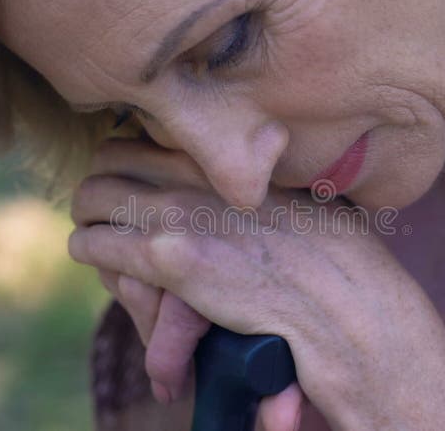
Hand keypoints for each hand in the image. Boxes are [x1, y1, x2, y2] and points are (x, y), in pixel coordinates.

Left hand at [69, 138, 444, 429]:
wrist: (353, 312)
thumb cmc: (342, 265)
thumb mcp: (308, 202)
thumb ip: (271, 180)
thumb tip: (256, 170)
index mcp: (236, 157)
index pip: (151, 132)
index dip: (131, 155)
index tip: (131, 177)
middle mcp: (205, 173)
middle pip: (112, 155)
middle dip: (102, 181)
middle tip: (107, 207)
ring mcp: (185, 212)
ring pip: (93, 195)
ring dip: (90, 216)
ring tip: (99, 236)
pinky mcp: (172, 260)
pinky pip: (96, 243)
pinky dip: (90, 251)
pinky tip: (102, 263)